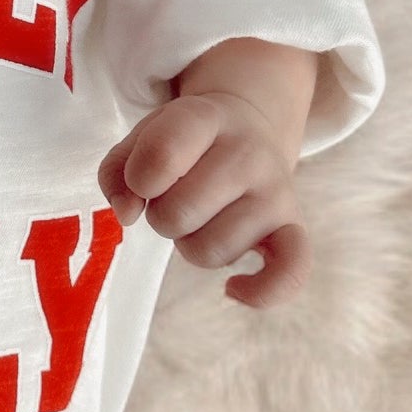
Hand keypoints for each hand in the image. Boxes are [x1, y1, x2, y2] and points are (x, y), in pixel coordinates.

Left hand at [96, 92, 311, 307]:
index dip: (137, 179)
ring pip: (210, 252)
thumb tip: (127, 214)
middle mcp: (248, 153)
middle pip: (178, 214)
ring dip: (191, 244)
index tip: (145, 178)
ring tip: (203, 218)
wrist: (252, 129)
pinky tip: (233, 288)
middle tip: (176, 199)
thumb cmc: (185, 142)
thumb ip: (117, 171)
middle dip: (162, 216)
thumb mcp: (144, 137)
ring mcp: (276, 192)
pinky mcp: (294, 228)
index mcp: (204, 119)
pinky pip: (290, 273)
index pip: (160, 155)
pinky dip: (260, 292)